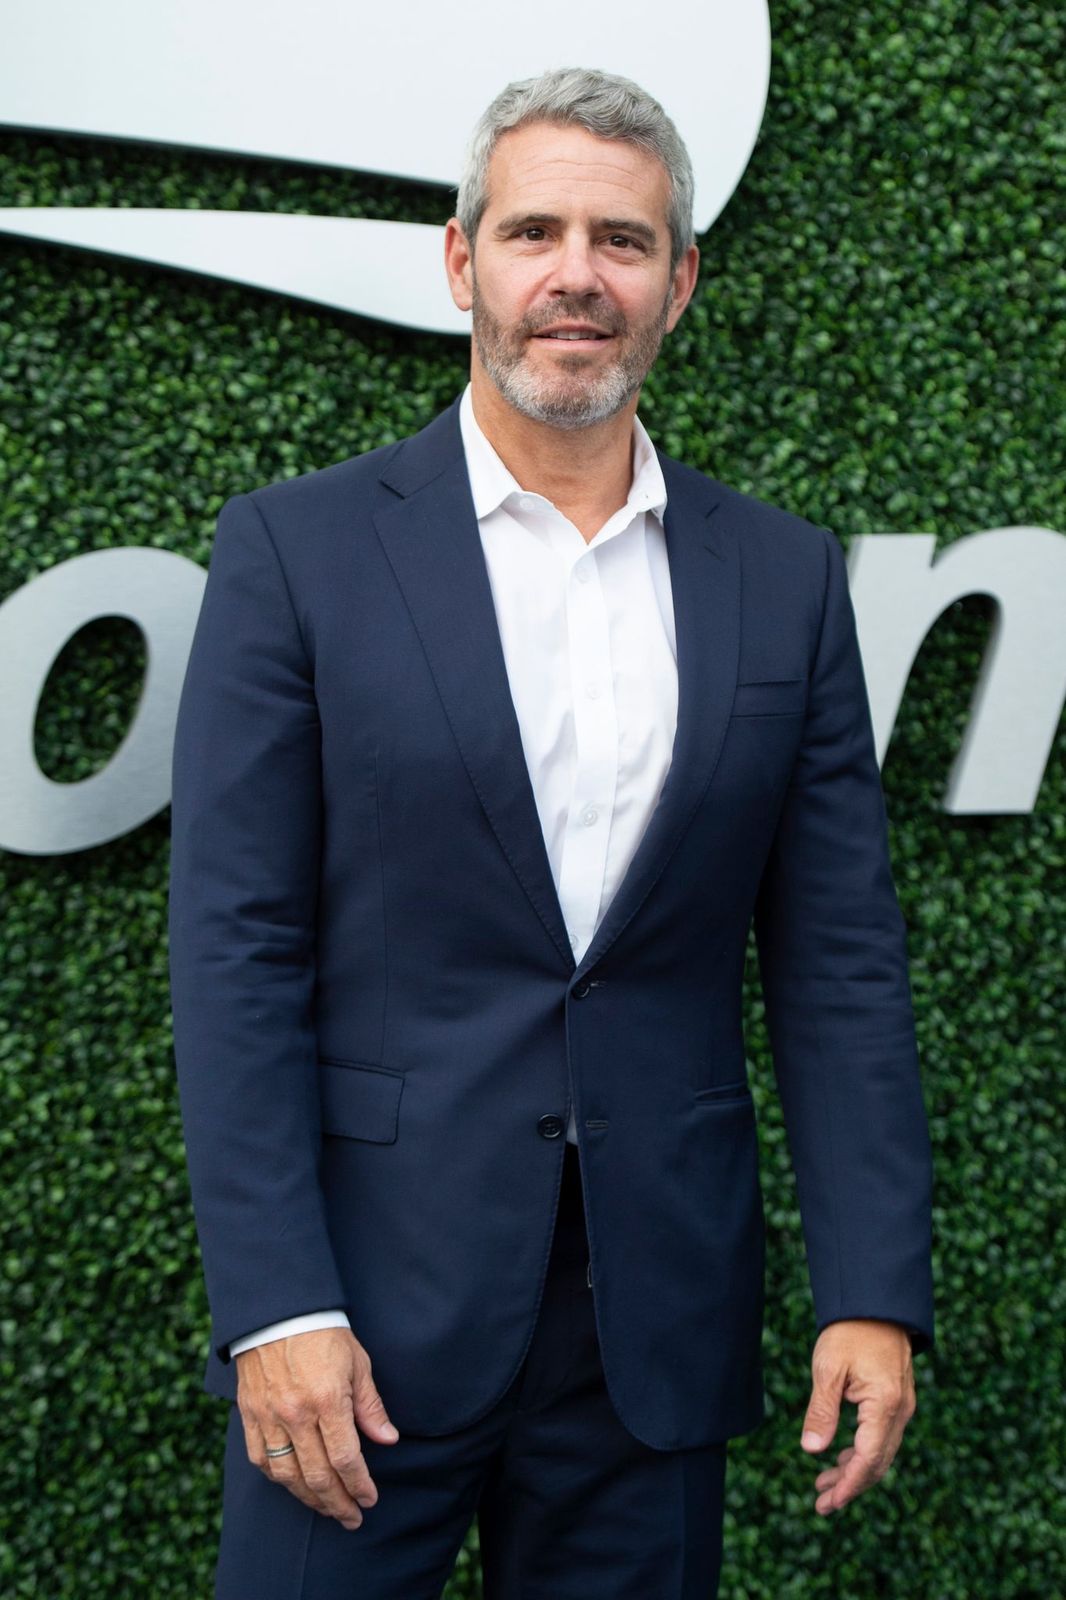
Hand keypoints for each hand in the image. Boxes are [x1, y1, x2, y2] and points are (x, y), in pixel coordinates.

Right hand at [235, 1326, 399, 1529]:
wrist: (278, 1311)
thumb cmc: (324, 1334)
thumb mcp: (358, 1363)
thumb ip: (370, 1406)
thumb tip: (388, 1439)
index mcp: (327, 1400)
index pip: (346, 1459)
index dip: (359, 1485)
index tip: (370, 1499)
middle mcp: (295, 1414)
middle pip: (317, 1476)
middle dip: (338, 1503)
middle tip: (352, 1517)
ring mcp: (269, 1416)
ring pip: (287, 1476)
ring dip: (309, 1499)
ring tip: (327, 1508)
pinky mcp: (250, 1415)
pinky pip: (261, 1460)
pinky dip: (278, 1479)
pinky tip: (293, 1486)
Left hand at [799, 1319, 915, 1515]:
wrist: (875, 1304)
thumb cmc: (849, 1331)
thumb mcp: (828, 1369)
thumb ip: (821, 1410)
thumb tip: (811, 1450)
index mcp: (885, 1404)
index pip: (868, 1458)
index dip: (849, 1484)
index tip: (829, 1502)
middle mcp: (900, 1410)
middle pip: (877, 1462)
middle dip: (850, 1486)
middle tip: (821, 1504)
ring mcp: (902, 1406)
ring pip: (881, 1452)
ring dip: (854, 1472)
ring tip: (823, 1487)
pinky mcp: (897, 1401)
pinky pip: (882, 1437)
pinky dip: (862, 1453)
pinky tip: (841, 1458)